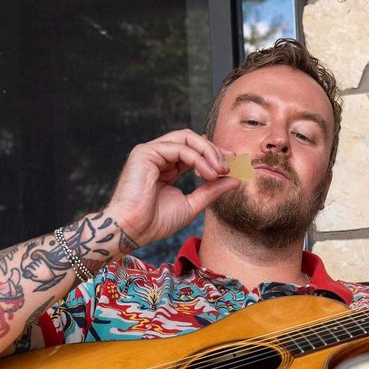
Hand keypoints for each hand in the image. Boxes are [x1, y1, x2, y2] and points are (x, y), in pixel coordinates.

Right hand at [102, 129, 241, 245]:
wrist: (133, 230)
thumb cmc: (155, 222)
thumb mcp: (192, 204)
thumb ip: (211, 190)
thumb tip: (236, 180)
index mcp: (166, 166)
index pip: (194, 151)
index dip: (214, 154)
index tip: (233, 164)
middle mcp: (158, 156)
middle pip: (192, 139)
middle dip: (214, 150)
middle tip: (229, 166)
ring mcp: (150, 152)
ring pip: (187, 138)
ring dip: (209, 153)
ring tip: (221, 171)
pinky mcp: (145, 153)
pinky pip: (179, 148)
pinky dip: (198, 158)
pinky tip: (208, 173)